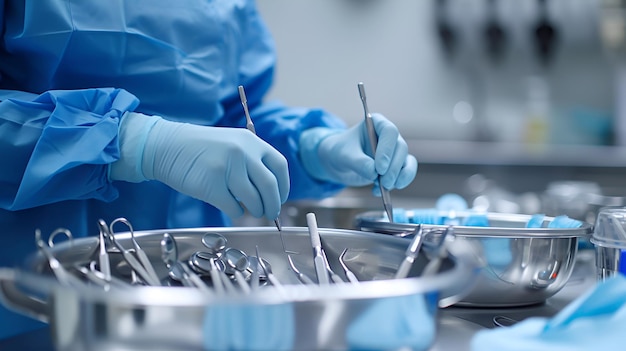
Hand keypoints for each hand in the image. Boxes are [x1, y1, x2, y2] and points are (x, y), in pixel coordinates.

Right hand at [111, 113, 288, 219]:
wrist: (166, 146)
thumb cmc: (201, 150)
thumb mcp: (233, 144)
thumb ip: (253, 161)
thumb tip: (272, 192)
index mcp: (251, 141)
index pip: (280, 167)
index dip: (284, 187)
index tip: (281, 198)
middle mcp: (242, 153)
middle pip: (270, 187)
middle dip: (273, 205)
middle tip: (270, 213)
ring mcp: (227, 168)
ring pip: (254, 200)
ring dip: (255, 210)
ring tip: (249, 210)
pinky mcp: (212, 185)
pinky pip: (233, 207)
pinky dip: (235, 212)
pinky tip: (231, 207)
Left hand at [301, 113, 416, 192]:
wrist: (338, 162)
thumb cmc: (340, 151)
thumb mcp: (344, 155)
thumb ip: (358, 162)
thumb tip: (374, 173)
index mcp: (376, 123)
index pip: (389, 132)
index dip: (387, 150)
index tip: (380, 168)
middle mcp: (388, 136)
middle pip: (401, 148)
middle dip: (393, 168)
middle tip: (384, 183)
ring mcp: (394, 151)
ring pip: (406, 162)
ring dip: (399, 177)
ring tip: (385, 188)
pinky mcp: (395, 165)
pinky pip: (405, 173)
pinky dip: (397, 183)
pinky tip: (378, 191)